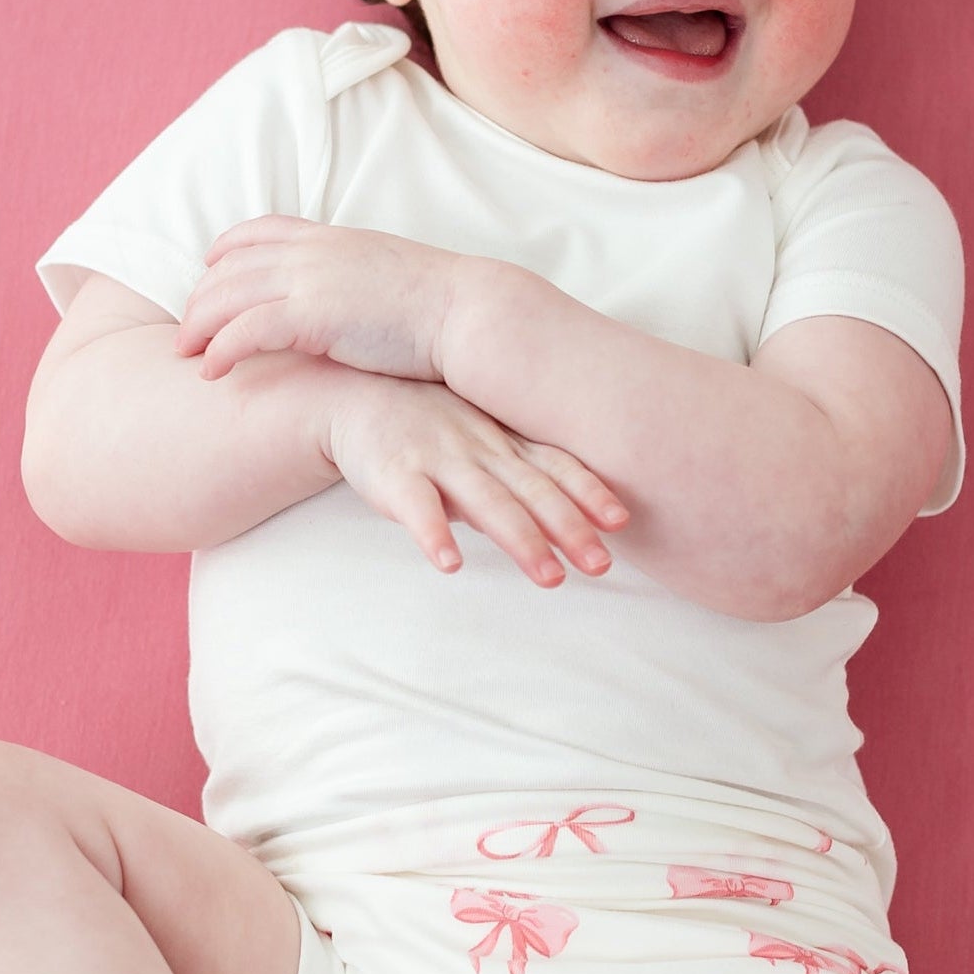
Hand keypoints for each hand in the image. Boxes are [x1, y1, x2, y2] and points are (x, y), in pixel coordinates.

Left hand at [176, 215, 465, 382]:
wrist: (467, 316)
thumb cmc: (440, 309)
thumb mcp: (389, 277)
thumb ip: (356, 280)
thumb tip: (350, 302)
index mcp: (333, 238)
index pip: (262, 230)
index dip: (226, 250)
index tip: (209, 269)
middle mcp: (314, 252)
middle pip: (232, 265)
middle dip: (201, 296)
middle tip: (186, 329)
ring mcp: (311, 280)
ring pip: (228, 295)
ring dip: (199, 324)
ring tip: (185, 352)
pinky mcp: (312, 316)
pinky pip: (246, 330)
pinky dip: (220, 350)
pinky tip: (210, 372)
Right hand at [320, 372, 629, 587]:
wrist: (351, 395)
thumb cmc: (428, 424)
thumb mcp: (481, 441)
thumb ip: (522, 475)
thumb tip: (570, 521)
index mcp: (504, 443)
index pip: (556, 467)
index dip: (590, 493)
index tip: (622, 522)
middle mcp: (480, 449)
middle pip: (533, 491)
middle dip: (570, 528)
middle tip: (601, 566)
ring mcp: (439, 459)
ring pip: (488, 502)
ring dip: (522, 540)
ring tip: (550, 579)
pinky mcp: (395, 476)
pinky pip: (417, 507)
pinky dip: (434, 534)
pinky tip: (450, 564)